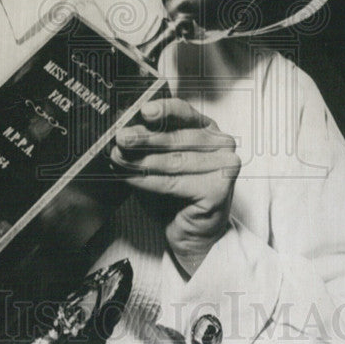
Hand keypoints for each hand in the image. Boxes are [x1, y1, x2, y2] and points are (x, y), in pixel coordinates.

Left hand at [110, 98, 240, 277]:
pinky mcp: (219, 190)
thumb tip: (123, 131)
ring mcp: (225, 166)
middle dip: (144, 138)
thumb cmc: (177, 196)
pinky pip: (174, 183)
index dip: (164, 109)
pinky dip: (148, 181)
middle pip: (177, 137)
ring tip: (119, 159)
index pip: (184, 112)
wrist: (193, 234)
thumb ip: (147, 146)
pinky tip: (130, 177)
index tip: (143, 110)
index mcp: (208, 129)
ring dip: (141, 161)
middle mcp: (222, 144)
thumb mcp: (159, 163)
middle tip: (121, 137)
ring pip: (174, 161)